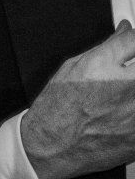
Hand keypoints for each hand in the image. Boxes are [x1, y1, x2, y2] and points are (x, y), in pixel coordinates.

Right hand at [21, 21, 134, 178]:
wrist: (52, 147)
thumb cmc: (56, 110)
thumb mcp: (73, 67)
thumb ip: (107, 47)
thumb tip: (124, 32)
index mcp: (102, 67)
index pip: (134, 40)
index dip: (133, 39)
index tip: (132, 44)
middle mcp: (123, 87)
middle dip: (133, 71)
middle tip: (127, 74)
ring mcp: (134, 113)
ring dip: (132, 89)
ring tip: (118, 98)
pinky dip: (132, 112)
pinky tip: (121, 114)